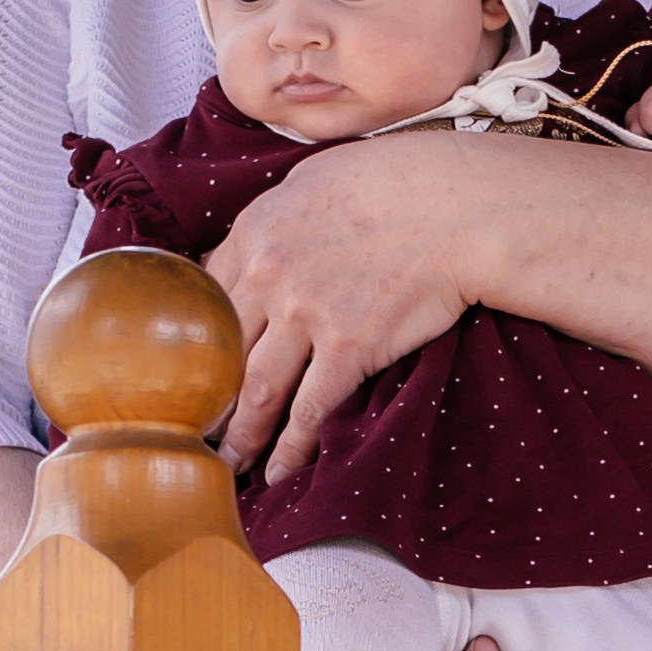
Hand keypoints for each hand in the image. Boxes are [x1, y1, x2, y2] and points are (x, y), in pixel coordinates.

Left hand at [207, 133, 483, 480]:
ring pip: (257, 388)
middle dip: (206, 397)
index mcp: (255, 231)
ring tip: (228, 463)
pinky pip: (310, 408)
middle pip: (223, 350)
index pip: (208, 297)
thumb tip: (254, 248)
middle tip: (196, 428)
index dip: (199, 341)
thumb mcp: (315, 180)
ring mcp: (306, 314)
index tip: (193, 368)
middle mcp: (269, 274)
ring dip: (240, 433)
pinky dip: (291, 446)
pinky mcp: (348, 347)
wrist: (458, 206)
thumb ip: (275, 218)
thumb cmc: (398, 183)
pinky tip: (279, 471)